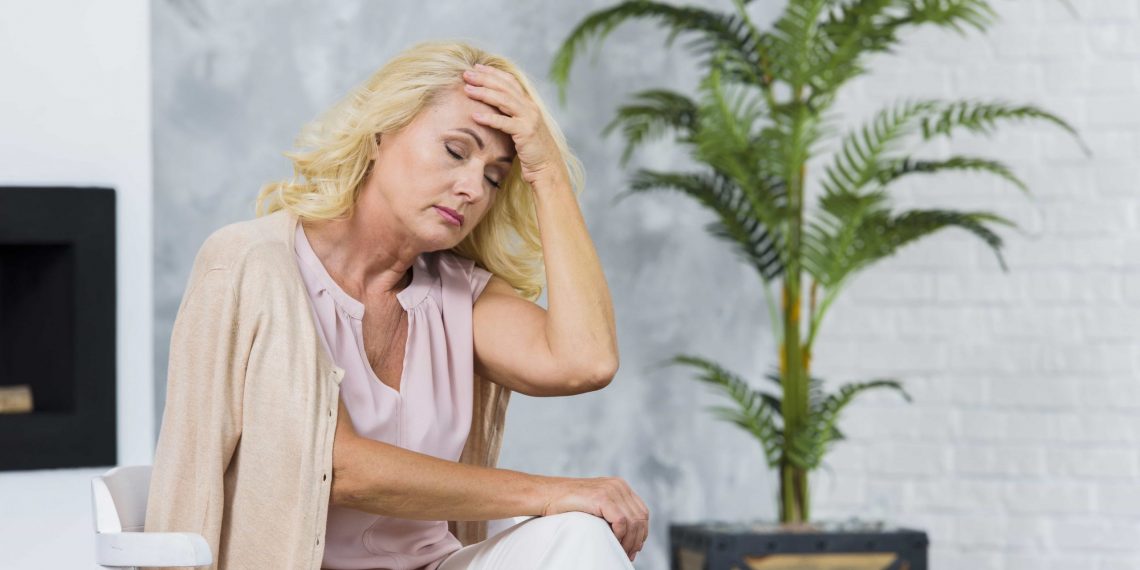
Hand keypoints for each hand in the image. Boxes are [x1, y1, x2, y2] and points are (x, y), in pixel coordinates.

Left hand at [461, 64, 565, 187]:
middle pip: (505, 87)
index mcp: (529, 104)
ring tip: (467, 89)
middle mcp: (530, 108)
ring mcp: (529, 119)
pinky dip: (489, 118)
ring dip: (484, 93)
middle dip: (484, 78)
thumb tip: (492, 109)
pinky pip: (504, 123)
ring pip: (504, 100)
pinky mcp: (526, 133)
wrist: (548, 169)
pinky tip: (475, 116)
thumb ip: (510, 116)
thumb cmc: (531, 151)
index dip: (493, 73)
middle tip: (466, 74)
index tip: (476, 67)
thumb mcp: (521, 129)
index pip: (510, 81)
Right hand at [540, 476, 649, 562]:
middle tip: (629, 554)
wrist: (546, 495)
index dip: (641, 532)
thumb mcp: (596, 504)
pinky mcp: (602, 497)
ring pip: (633, 521)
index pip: (642, 512)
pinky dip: (620, 535)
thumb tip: (627, 534)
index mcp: (619, 486)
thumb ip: (612, 511)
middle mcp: (618, 485)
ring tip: (622, 552)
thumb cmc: (566, 504)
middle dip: (637, 539)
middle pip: (641, 517)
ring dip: (629, 541)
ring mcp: (611, 489)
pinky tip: (613, 541)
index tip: (634, 548)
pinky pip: (621, 521)